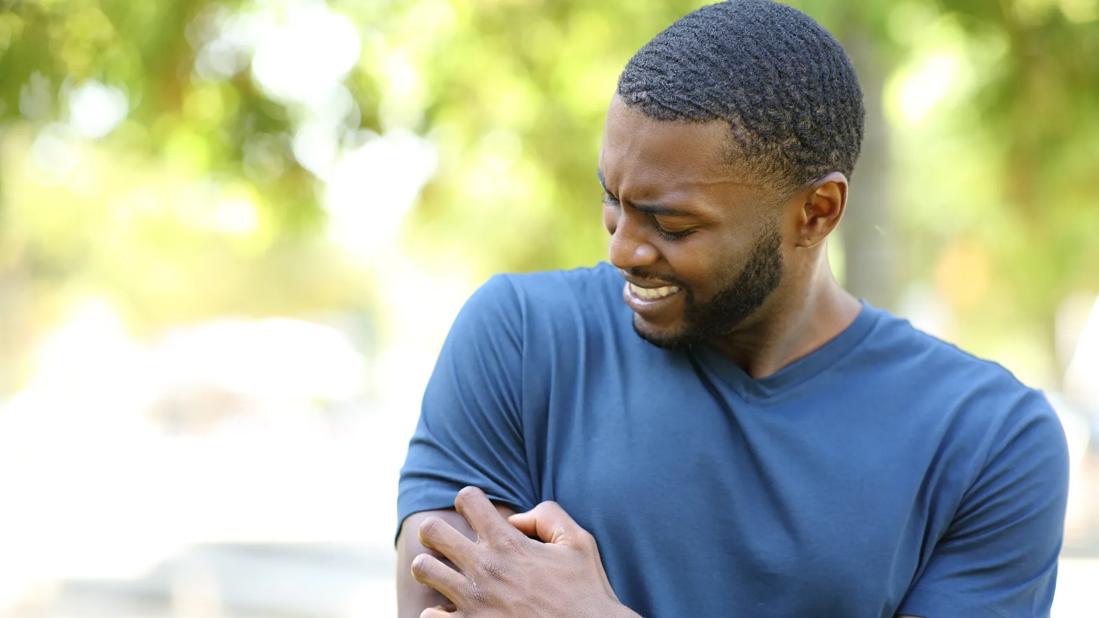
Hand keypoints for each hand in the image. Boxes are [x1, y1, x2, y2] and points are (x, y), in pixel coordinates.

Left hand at [411, 486, 637, 616]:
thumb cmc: (585, 592)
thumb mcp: (578, 542)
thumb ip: (548, 516)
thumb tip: (515, 518)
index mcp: (508, 543)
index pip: (468, 498)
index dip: (469, 500)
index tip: (474, 512)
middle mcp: (484, 568)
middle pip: (432, 530)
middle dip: (435, 531)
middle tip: (446, 542)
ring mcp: (473, 601)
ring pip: (422, 569)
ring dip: (430, 568)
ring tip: (444, 575)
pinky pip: (428, 615)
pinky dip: (436, 612)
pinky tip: (452, 611)